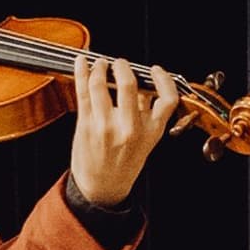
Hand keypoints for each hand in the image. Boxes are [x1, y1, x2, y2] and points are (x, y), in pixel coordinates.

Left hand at [67, 53, 180, 209]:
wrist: (102, 187)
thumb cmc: (124, 162)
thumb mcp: (147, 141)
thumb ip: (147, 112)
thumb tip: (144, 82)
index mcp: (152, 132)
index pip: (167, 99)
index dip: (163, 79)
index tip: (155, 70)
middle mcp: (130, 128)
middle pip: (129, 84)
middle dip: (122, 66)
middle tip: (120, 63)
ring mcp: (105, 126)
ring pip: (100, 83)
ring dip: (99, 66)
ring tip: (100, 64)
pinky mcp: (86, 124)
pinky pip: (82, 91)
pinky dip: (81, 72)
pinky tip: (81, 62)